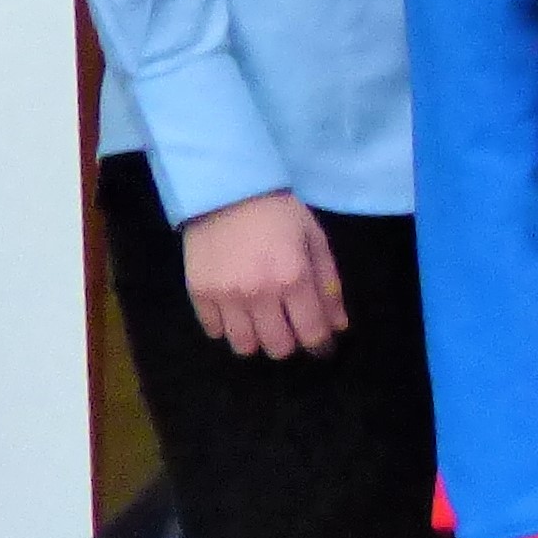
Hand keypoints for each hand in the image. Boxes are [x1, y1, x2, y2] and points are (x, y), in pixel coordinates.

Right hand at [180, 192, 347, 355]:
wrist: (226, 190)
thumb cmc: (279, 213)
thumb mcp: (314, 240)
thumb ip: (329, 285)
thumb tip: (338, 326)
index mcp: (293, 278)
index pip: (310, 332)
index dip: (320, 345)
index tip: (322, 346)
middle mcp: (259, 294)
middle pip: (277, 347)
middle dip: (289, 343)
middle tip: (290, 327)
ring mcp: (225, 296)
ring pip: (243, 346)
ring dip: (257, 340)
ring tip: (262, 322)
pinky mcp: (198, 293)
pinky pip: (213, 331)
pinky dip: (227, 328)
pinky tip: (236, 311)